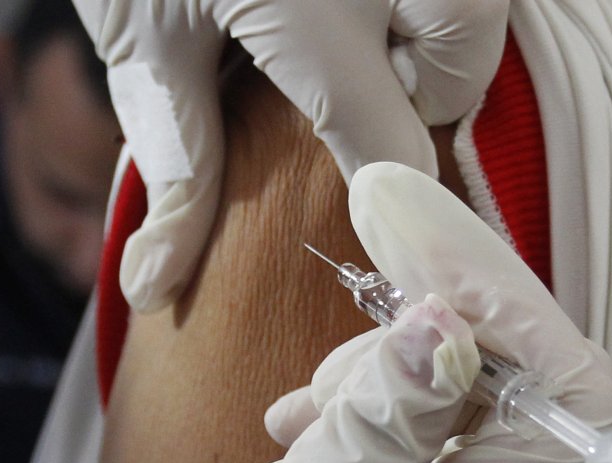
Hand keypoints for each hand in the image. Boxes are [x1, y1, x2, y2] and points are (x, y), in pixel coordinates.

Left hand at [72, 0, 507, 311]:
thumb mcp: (145, 41)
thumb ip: (175, 164)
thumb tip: (155, 286)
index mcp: (311, 6)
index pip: (394, 146)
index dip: (388, 204)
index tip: (368, 218)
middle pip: (466, 61)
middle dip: (423, 94)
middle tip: (356, 81)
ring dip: (444, 26)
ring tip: (367, 24)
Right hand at [149, 162, 611, 462]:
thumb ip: (379, 425)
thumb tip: (443, 324)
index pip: (560, 378)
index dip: (490, 286)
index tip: (397, 215)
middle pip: (523, 372)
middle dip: (432, 320)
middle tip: (357, 264)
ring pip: (474, 390)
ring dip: (389, 368)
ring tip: (304, 417)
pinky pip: (435, 426)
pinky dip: (374, 402)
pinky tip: (308, 427)